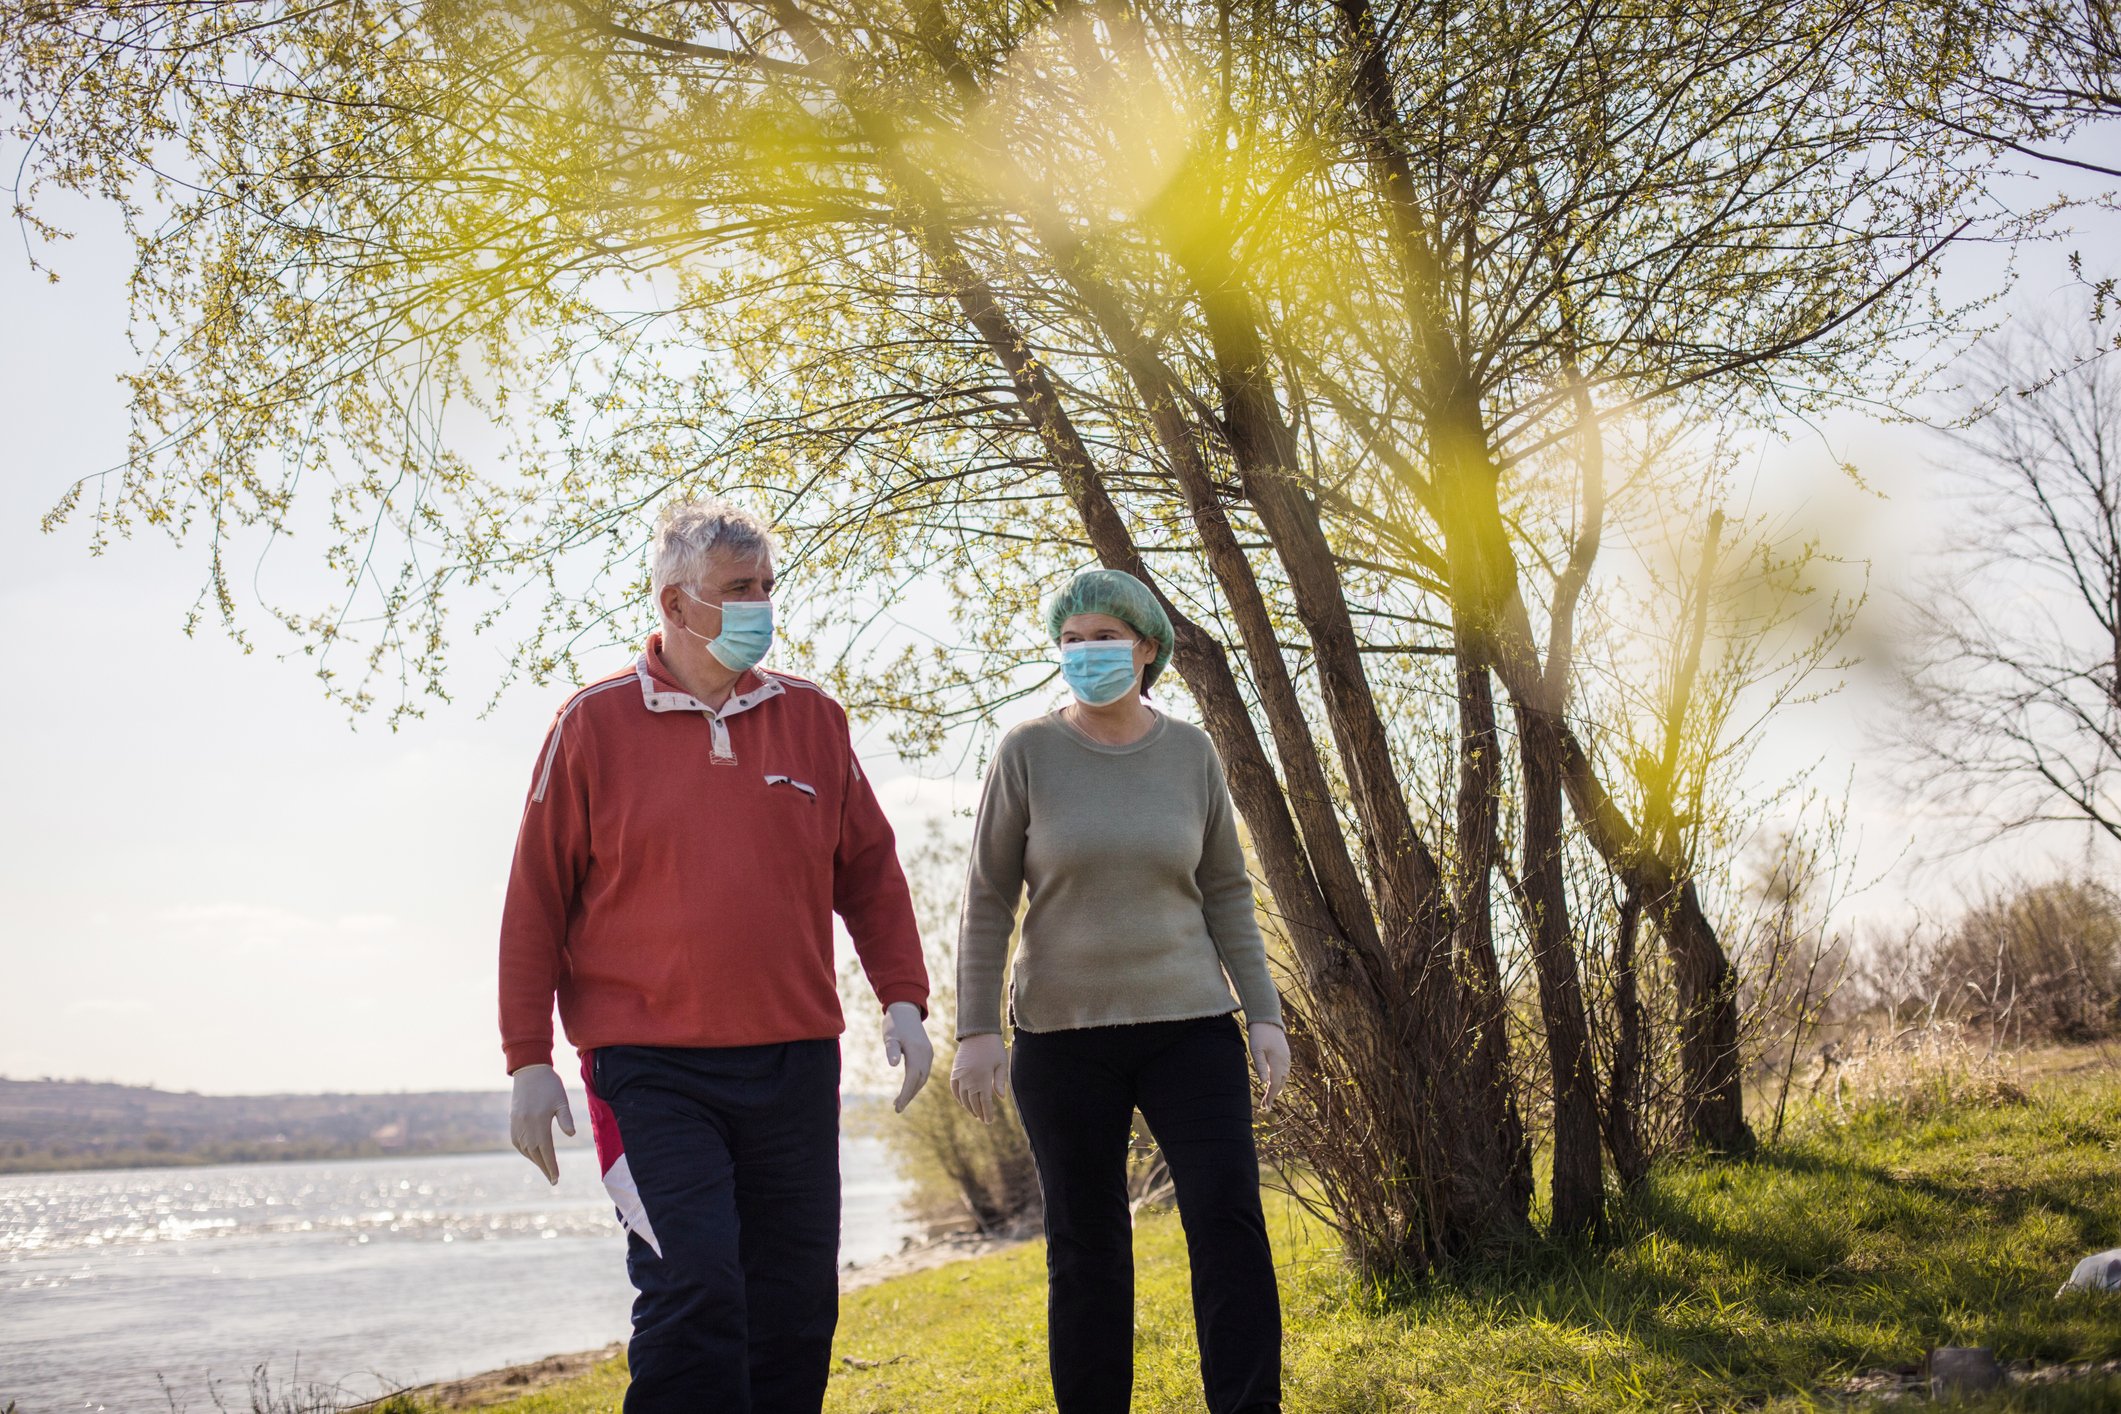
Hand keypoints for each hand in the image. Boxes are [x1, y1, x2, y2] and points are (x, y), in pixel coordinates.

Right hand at [509, 1063, 575, 1184]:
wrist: (529, 1071)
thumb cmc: (549, 1085)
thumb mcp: (561, 1100)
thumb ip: (565, 1118)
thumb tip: (571, 1134)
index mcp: (539, 1123)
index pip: (546, 1151)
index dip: (551, 1166)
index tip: (556, 1178)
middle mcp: (526, 1127)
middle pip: (535, 1154)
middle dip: (544, 1168)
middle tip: (553, 1179)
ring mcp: (517, 1125)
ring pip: (525, 1150)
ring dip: (535, 1160)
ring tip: (545, 1168)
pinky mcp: (513, 1122)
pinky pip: (517, 1143)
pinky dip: (525, 1151)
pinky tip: (532, 1154)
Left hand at [883, 1001, 933, 1112]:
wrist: (905, 1009)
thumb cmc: (894, 1023)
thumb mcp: (890, 1036)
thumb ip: (891, 1050)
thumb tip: (892, 1065)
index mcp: (916, 1051)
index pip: (912, 1078)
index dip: (905, 1094)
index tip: (897, 1106)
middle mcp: (925, 1054)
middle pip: (919, 1081)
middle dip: (909, 1096)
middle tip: (897, 1108)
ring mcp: (928, 1053)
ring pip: (923, 1077)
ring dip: (913, 1090)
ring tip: (900, 1101)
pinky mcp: (927, 1052)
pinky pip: (924, 1071)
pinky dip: (917, 1082)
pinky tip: (908, 1087)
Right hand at [950, 1032, 1008, 1123]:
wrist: (977, 1032)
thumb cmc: (993, 1047)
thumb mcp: (1001, 1063)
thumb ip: (1000, 1081)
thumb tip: (1001, 1098)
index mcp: (983, 1078)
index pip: (985, 1102)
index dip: (987, 1113)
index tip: (989, 1121)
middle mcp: (970, 1079)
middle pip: (973, 1102)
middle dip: (979, 1112)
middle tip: (984, 1119)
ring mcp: (960, 1076)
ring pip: (963, 1098)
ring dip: (969, 1107)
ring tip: (975, 1114)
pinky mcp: (955, 1071)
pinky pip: (954, 1089)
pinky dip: (958, 1097)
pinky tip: (963, 1103)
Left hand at [1248, 1022, 1289, 1110]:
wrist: (1267, 1019)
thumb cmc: (1259, 1034)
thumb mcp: (1256, 1050)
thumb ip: (1260, 1066)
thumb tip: (1264, 1083)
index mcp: (1277, 1062)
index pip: (1275, 1084)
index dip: (1271, 1097)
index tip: (1266, 1107)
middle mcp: (1284, 1062)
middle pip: (1280, 1084)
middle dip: (1273, 1095)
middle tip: (1265, 1106)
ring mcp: (1286, 1058)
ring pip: (1284, 1078)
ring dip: (1277, 1088)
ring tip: (1270, 1098)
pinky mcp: (1285, 1054)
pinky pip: (1285, 1071)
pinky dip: (1281, 1080)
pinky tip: (1276, 1082)